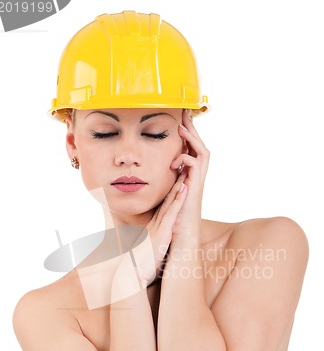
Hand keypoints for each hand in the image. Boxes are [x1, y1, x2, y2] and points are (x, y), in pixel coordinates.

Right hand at [129, 170, 187, 286]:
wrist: (133, 273)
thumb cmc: (140, 266)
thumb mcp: (146, 252)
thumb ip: (148, 246)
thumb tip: (149, 247)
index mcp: (152, 228)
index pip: (163, 207)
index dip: (169, 194)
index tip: (175, 181)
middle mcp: (155, 224)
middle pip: (167, 200)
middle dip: (174, 185)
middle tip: (180, 169)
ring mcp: (159, 227)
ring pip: (170, 202)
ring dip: (178, 187)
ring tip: (185, 172)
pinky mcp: (162, 232)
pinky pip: (172, 213)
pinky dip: (178, 200)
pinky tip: (184, 189)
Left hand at [169, 110, 209, 238]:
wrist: (180, 237)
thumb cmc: (171, 219)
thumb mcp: (165, 196)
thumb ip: (162, 183)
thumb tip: (148, 172)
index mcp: (190, 176)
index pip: (191, 149)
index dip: (187, 134)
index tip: (179, 119)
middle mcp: (196, 177)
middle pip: (200, 146)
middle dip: (193, 129)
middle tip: (185, 113)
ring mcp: (198, 182)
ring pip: (203, 153)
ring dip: (193, 139)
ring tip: (181, 128)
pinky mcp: (195, 189)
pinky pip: (195, 166)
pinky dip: (186, 159)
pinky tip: (174, 161)